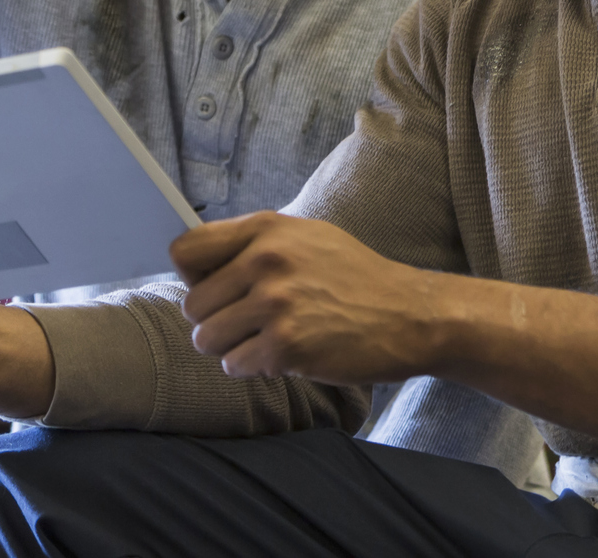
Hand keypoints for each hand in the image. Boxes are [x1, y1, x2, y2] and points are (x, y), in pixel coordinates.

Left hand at [174, 212, 597, 441]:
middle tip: (256, 324)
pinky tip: (289, 356)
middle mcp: (267, 260)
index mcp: (268, 229)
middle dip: (218, 321)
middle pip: (192, 305)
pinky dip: (255, 369)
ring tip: (272, 340)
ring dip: (233, 348)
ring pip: (206, 339)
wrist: (413, 315)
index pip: (185, 251)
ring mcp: (276, 303)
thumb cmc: (357, 279)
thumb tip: (189, 262)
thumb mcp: (308, 240)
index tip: (217, 291)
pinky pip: (234, 365)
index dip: (194, 277)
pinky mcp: (286, 345)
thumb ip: (254, 245)